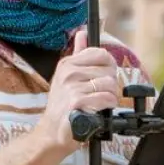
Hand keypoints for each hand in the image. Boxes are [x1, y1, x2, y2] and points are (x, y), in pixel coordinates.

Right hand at [37, 30, 120, 152]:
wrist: (51, 132)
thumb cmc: (62, 106)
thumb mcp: (65, 76)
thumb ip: (77, 54)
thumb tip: (82, 32)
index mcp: (67, 64)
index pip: (100, 53)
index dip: (109, 65)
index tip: (105, 75)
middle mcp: (69, 73)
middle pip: (109, 70)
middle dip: (111, 83)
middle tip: (101, 93)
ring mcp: (72, 87)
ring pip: (110, 84)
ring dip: (111, 96)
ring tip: (100, 103)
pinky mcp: (77, 102)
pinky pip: (106, 98)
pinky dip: (108, 105)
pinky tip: (101, 109)